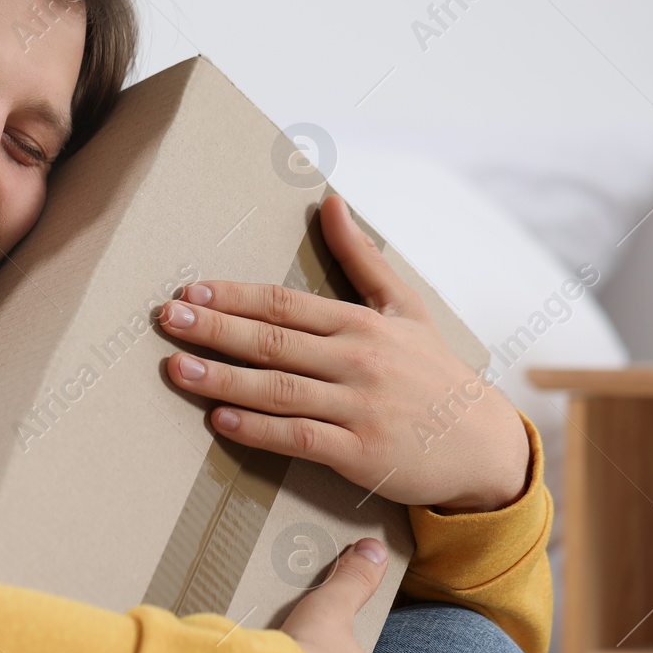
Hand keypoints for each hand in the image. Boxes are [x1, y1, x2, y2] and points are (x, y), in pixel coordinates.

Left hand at [158, 194, 529, 512]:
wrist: (484, 444)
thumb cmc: (434, 372)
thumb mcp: (406, 308)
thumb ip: (362, 258)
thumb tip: (330, 201)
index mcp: (362, 324)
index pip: (285, 304)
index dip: (234, 297)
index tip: (190, 291)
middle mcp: (358, 361)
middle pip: (274, 341)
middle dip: (216, 329)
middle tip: (169, 319)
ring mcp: (358, 407)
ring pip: (279, 389)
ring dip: (224, 378)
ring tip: (177, 369)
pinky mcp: (360, 452)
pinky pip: (300, 437)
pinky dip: (258, 429)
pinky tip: (222, 420)